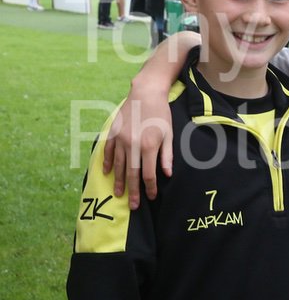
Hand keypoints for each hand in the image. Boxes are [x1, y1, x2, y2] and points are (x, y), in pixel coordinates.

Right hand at [103, 86, 173, 209]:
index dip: (150, 188)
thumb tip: (166, 175)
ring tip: (119, 194)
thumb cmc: (161, 113)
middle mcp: (133, 144)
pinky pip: (108, 151)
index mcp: (149, 145)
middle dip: (133, 192)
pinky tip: (109, 173)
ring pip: (118, 165)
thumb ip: (167, 156)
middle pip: (131, 174)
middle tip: (133, 206)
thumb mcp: (169, 134)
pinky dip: (108, 163)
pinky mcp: (113, 132)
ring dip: (119, 181)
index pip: (148, 174)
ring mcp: (120, 139)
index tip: (151, 197)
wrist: (146, 92)